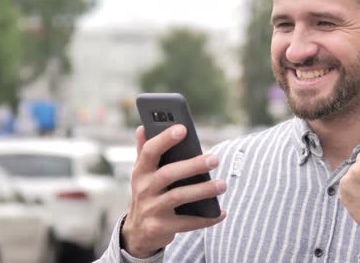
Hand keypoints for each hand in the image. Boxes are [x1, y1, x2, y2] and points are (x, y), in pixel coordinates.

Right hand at [121, 125, 226, 257]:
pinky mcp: (160, 228)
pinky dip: (206, 219)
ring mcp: (151, 209)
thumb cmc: (147, 193)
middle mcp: (144, 189)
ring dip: (203, 190)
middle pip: (168, 174)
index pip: (150, 151)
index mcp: (140, 171)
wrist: (137, 233)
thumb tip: (142, 127)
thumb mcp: (142, 174)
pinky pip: (187, 223)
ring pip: (179, 197)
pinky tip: (221, 213)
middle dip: (193, 166)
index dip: (165, 139)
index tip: (183, 128)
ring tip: (223, 184)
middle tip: (215, 159)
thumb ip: (144, 151)